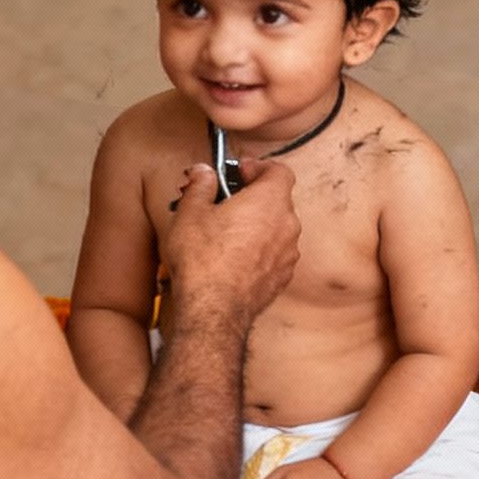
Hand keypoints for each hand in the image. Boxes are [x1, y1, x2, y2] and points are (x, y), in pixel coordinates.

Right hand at [160, 156, 299, 331]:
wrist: (214, 311)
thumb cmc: (203, 261)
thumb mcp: (190, 212)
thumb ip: (201, 185)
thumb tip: (203, 173)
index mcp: (270, 201)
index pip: (279, 170)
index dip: (258, 167)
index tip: (237, 173)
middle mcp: (287, 225)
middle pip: (277, 199)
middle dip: (251, 197)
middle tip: (224, 202)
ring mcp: (288, 254)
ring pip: (276, 228)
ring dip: (255, 225)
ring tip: (224, 232)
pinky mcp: (281, 278)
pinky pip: (273, 254)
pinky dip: (258, 250)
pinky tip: (232, 258)